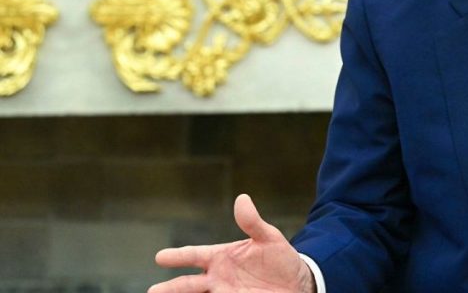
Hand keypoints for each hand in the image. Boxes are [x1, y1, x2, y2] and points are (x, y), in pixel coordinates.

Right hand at [149, 194, 314, 292]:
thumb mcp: (269, 237)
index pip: (194, 255)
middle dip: (171, 288)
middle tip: (153, 291)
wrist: (298, 282)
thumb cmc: (280, 258)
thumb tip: (242, 199)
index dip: (178, 256)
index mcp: (221, 257)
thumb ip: (253, 222)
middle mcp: (217, 278)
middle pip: (188, 284)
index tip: (160, 257)